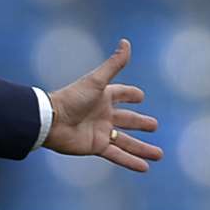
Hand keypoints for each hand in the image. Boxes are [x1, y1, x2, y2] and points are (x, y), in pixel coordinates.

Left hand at [44, 39, 162, 171]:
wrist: (50, 121)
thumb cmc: (71, 98)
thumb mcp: (96, 81)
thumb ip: (113, 64)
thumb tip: (126, 42)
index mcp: (102, 96)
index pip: (121, 94)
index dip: (131, 94)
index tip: (140, 96)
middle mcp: (102, 114)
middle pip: (127, 119)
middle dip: (140, 122)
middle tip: (154, 125)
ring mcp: (99, 131)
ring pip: (126, 141)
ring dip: (142, 148)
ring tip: (158, 154)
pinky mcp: (95, 146)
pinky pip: (117, 155)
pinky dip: (131, 161)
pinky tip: (144, 167)